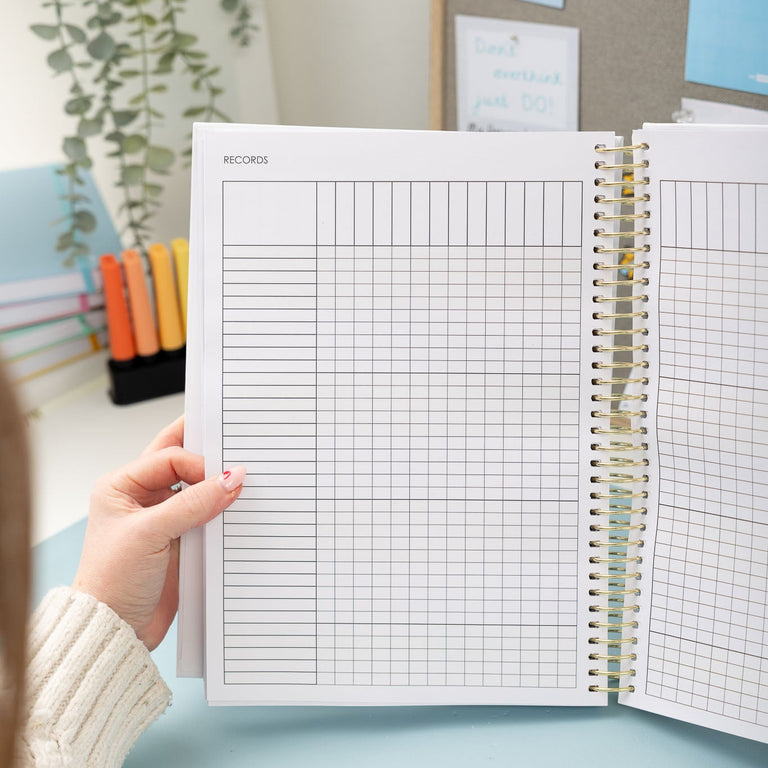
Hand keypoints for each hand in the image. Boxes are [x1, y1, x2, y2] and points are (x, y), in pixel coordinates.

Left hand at [72, 416, 244, 649]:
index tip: (224, 477)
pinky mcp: (180, 537)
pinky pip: (206, 513)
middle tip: (237, 451)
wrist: (118, 628)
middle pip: (181, 462)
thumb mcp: (150, 533)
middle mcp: (141, 496)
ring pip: (197, 488)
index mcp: (121, 485)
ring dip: (217, 487)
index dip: (198, 463)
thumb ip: (193, 503)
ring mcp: (163, 517)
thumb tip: (231, 478)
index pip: (169, 456)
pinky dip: (221, 510)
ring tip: (241, 486)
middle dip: (208, 457)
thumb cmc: (112, 581)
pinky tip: (236, 510)